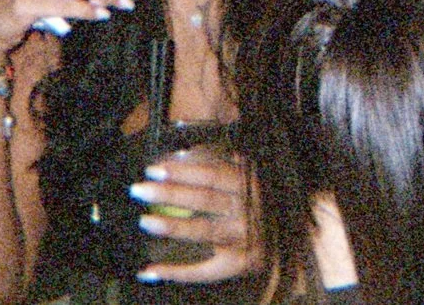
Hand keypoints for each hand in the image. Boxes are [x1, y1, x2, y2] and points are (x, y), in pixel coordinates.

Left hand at [131, 145, 259, 283]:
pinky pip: (203, 270)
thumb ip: (222, 162)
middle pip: (203, 199)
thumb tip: (181, 152)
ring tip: (145, 221)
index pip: (211, 174)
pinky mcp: (237, 264)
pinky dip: (177, 272)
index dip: (182, 171)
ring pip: (203, 231)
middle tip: (138, 189)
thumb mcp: (248, 177)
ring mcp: (242, 239)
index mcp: (247, 184)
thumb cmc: (257, 202)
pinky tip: (150, 271)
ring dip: (172, 226)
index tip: (153, 168)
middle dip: (169, 194)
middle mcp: (247, 210)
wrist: (285, 240)